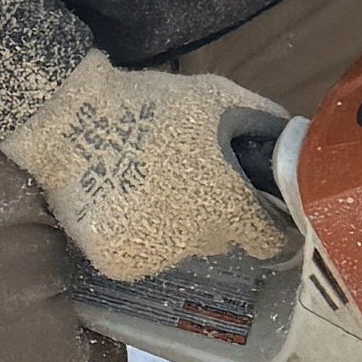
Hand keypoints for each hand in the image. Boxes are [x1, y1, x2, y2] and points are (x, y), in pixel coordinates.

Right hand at [0, 48, 297, 281]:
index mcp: (228, 206)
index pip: (267, 239)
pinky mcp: (119, 263)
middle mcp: (196, 242)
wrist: (71, 119)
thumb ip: (264, 125)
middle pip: (221, 240)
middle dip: (214, 215)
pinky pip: (142, 255)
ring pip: (180, 248)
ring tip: (150, 185)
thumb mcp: (219, 98)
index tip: (257, 207)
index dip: (268, 222)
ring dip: (174, 227)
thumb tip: (290, 146)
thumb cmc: (152, 105)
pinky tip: (125, 201)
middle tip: (189, 179)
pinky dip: (138, 236)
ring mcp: (155, 256)